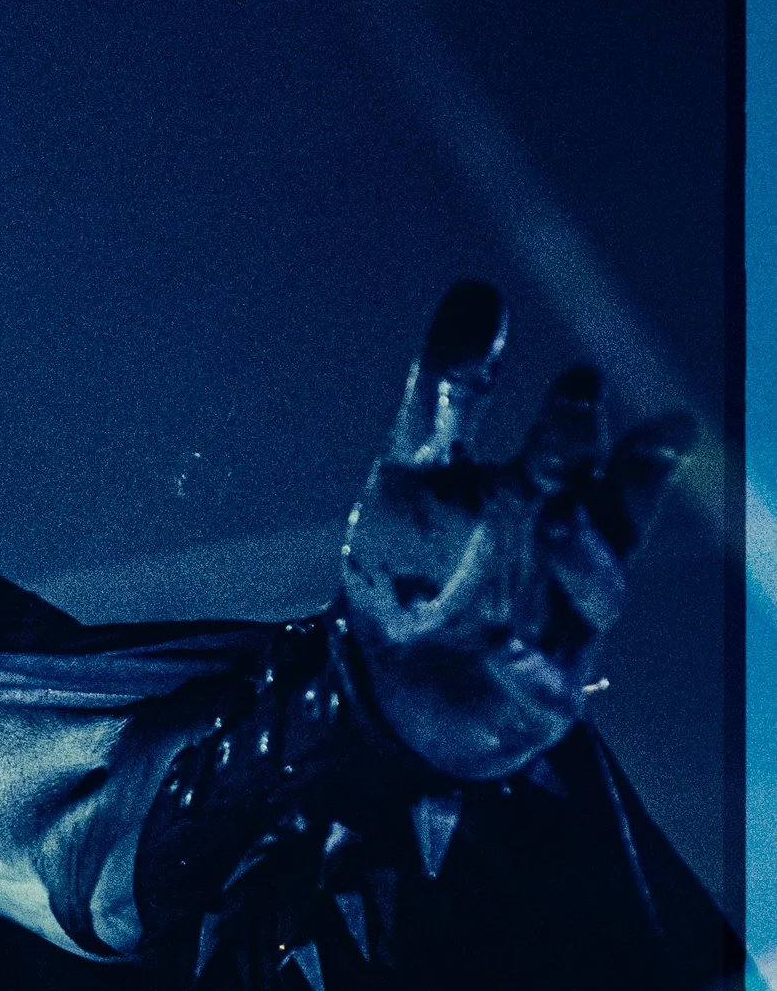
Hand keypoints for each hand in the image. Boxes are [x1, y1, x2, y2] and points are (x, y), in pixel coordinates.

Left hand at [340, 281, 694, 781]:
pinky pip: (541, 685)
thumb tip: (480, 290)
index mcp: (546, 504)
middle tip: (579, 405)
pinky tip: (511, 647)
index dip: (583, 423)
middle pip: (601, 515)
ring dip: (582, 555)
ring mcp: (557, 634)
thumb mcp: (417, 471)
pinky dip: (533, 665)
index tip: (579, 376)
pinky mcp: (532, 700)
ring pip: (592, 597)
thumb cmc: (420, 564)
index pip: (579, 458)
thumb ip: (451, 392)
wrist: (390, 683)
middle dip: (598, 466)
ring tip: (557, 508)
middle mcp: (566, 567)